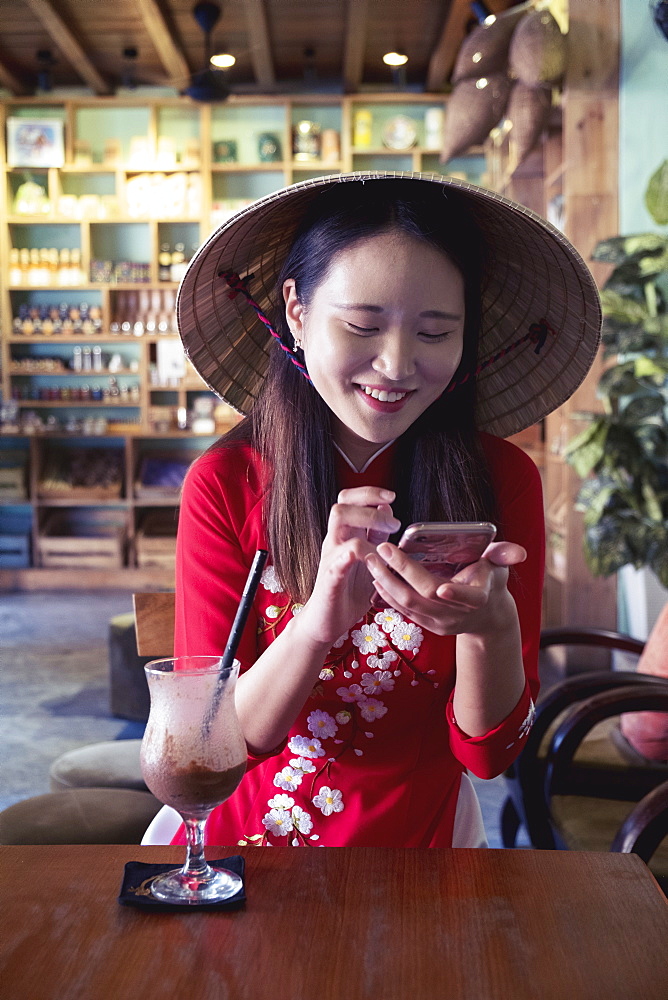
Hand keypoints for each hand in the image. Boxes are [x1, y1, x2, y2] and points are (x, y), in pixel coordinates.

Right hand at [293, 487, 400, 649]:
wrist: (325, 623)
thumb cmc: (347, 593)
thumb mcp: (370, 561)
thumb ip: (377, 538)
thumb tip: (387, 510)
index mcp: (345, 536)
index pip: (350, 500)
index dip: (371, 493)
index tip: (392, 497)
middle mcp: (335, 541)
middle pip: (343, 502)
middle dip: (369, 502)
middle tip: (393, 521)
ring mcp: (331, 557)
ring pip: (339, 519)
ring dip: (367, 520)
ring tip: (387, 535)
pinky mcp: (329, 577)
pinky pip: (338, 557)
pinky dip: (355, 552)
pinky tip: (370, 557)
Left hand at [365, 540, 526, 636]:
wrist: (486, 615)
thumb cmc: (489, 580)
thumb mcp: (499, 565)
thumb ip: (504, 555)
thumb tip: (518, 552)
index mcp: (479, 599)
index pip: (468, 598)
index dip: (457, 594)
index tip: (442, 587)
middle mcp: (458, 614)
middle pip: (425, 597)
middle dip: (401, 573)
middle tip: (382, 550)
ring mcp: (440, 623)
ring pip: (408, 605)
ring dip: (386, 583)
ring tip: (371, 561)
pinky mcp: (427, 626)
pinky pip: (403, 611)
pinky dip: (387, 594)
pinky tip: (375, 577)